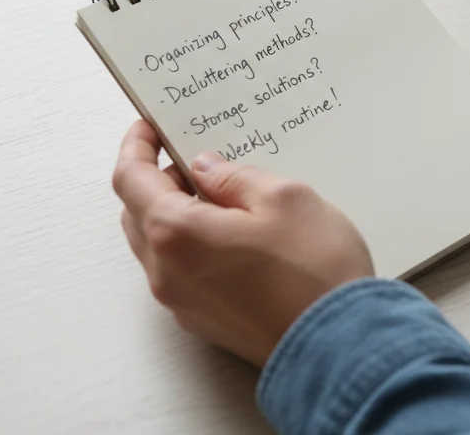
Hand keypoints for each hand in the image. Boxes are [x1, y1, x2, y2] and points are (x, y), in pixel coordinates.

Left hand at [112, 120, 373, 365]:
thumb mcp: (284, 198)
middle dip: (158, 180)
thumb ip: (235, 176)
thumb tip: (206, 168)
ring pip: (158, 244)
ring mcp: (181, 301)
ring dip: (176, 214)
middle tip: (196, 159)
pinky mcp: (202, 320)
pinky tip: (235, 235)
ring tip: (223, 197)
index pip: (130, 178)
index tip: (149, 127)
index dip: (135, 145)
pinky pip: (180, 270)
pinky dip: (192, 244)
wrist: (339, 343)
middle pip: (137, 212)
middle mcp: (165, 270)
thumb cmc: (316, 270)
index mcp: (176, 232)